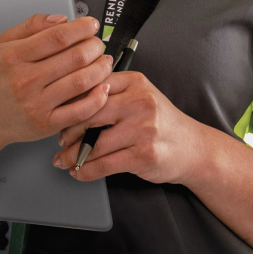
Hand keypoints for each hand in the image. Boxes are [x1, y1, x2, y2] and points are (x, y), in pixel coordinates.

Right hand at [0, 13, 113, 151]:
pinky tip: (103, 87)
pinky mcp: (46, 124)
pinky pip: (80, 111)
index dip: (81, 28)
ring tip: (104, 61)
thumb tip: (61, 19)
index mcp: (13, 57)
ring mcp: (36, 104)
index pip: (57, 37)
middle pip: (74, 57)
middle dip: (94, 46)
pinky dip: (97, 98)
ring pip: (81, 82)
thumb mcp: (1, 44)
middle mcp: (24, 80)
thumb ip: (31, 26)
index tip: (91, 24)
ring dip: (100, 68)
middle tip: (97, 43)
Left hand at [51, 71, 214, 184]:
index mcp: (135, 82)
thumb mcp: (141, 95)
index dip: (71, 101)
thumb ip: (111, 91)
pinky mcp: (143, 155)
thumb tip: (70, 97)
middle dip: (69, 129)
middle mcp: (140, 102)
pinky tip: (78, 171)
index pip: (93, 86)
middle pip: (90, 113)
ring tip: (61, 159)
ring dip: (73, 155)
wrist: (193, 148)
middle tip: (59, 139)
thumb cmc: (161, 121)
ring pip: (95, 143)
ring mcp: (143, 130)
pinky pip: (105, 164)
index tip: (58, 112)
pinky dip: (86, 171)